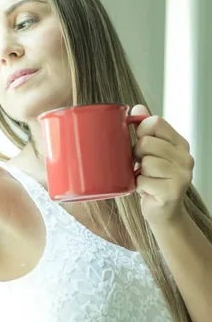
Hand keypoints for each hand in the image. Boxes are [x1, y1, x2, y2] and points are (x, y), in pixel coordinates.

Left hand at [131, 104, 194, 227]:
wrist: (163, 213)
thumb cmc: (153, 179)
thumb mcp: (149, 153)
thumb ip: (144, 130)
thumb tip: (137, 108)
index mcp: (180, 144)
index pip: (155, 122)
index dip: (140, 132)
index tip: (141, 143)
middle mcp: (186, 158)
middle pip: (146, 143)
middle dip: (136, 155)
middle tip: (141, 166)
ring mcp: (182, 175)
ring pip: (145, 162)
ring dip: (138, 172)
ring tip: (146, 178)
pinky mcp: (173, 192)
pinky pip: (143, 181)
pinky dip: (138, 186)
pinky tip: (147, 190)